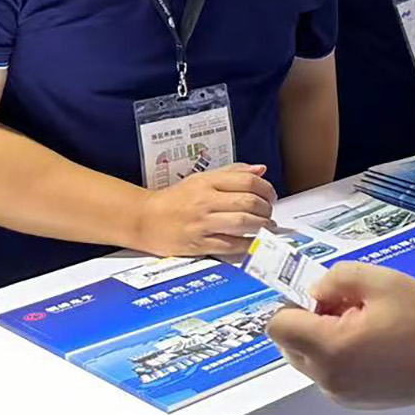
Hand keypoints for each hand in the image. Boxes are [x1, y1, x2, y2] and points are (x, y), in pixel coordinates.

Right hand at [132, 164, 276, 258]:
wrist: (143, 219)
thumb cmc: (174, 199)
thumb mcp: (201, 179)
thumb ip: (232, 172)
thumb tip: (261, 169)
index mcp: (207, 182)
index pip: (247, 181)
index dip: (266, 189)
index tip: (271, 196)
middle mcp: (206, 201)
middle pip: (248, 202)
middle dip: (266, 209)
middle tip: (269, 213)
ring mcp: (201, 223)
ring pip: (242, 223)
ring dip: (261, 226)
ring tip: (266, 227)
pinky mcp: (197, 244)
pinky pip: (229, 245)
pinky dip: (246, 245)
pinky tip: (253, 242)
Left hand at [267, 264, 414, 409]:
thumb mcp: (384, 281)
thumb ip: (338, 277)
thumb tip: (315, 292)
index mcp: (329, 348)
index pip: (278, 326)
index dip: (296, 303)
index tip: (328, 297)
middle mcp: (326, 377)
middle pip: (289, 343)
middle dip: (311, 321)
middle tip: (353, 308)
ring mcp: (338, 393)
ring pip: (308, 357)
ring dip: (324, 338)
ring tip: (368, 327)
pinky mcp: (351, 401)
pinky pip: (327, 372)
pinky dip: (339, 355)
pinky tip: (375, 346)